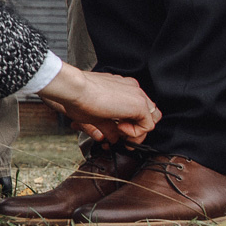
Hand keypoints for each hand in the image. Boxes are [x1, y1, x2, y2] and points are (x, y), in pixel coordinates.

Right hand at [38, 64, 160, 144]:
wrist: (75, 89)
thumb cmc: (78, 97)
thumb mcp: (95, 116)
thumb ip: (108, 127)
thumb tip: (112, 138)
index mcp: (123, 88)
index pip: (138, 108)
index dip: (131, 123)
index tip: (118, 131)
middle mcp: (132, 89)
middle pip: (149, 113)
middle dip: (137, 128)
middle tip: (122, 136)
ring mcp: (137, 95)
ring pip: (151, 119)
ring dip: (137, 132)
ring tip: (119, 134)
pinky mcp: (139, 105)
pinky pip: (147, 126)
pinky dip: (135, 133)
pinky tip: (119, 129)